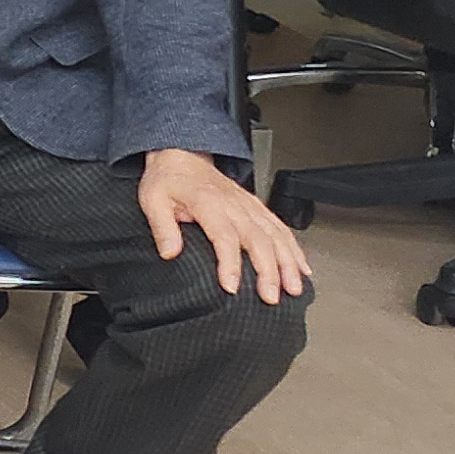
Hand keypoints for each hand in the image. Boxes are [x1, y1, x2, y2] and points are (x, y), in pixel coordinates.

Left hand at [140, 147, 310, 301]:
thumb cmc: (169, 179)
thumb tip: (169, 253)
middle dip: (268, 270)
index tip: (232, 286)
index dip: (230, 263)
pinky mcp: (257, 208)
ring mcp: (249, 206)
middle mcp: (234, 205)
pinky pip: (281, 228)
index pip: (224, 236)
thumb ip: (162, 227)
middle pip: (258, 239)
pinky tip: (302, 268)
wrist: (183, 157)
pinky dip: (295, 249)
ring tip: (293, 288)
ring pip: (276, 235)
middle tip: (270, 297)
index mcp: (208, 203)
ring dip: (287, 263)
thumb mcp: (153, 199)